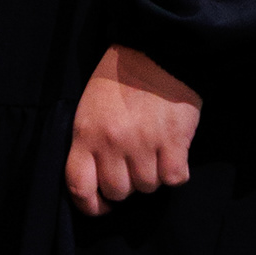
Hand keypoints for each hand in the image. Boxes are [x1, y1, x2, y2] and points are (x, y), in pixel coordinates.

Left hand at [65, 42, 201, 218]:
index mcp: (85, 134)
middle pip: (118, 192)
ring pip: (148, 187)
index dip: (90, 206)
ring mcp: (143, 143)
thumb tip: (99, 180)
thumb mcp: (89, 108)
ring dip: (153, 175)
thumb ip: (89, 142)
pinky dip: (176, 172)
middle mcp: (112, 142)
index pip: (79, 187)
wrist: (156, 49)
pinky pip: (175, 178)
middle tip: (134, 164)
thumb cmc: (119, 78)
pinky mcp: (173, 140)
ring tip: (154, 152)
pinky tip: (173, 154)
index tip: (101, 205)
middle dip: (127, 184)